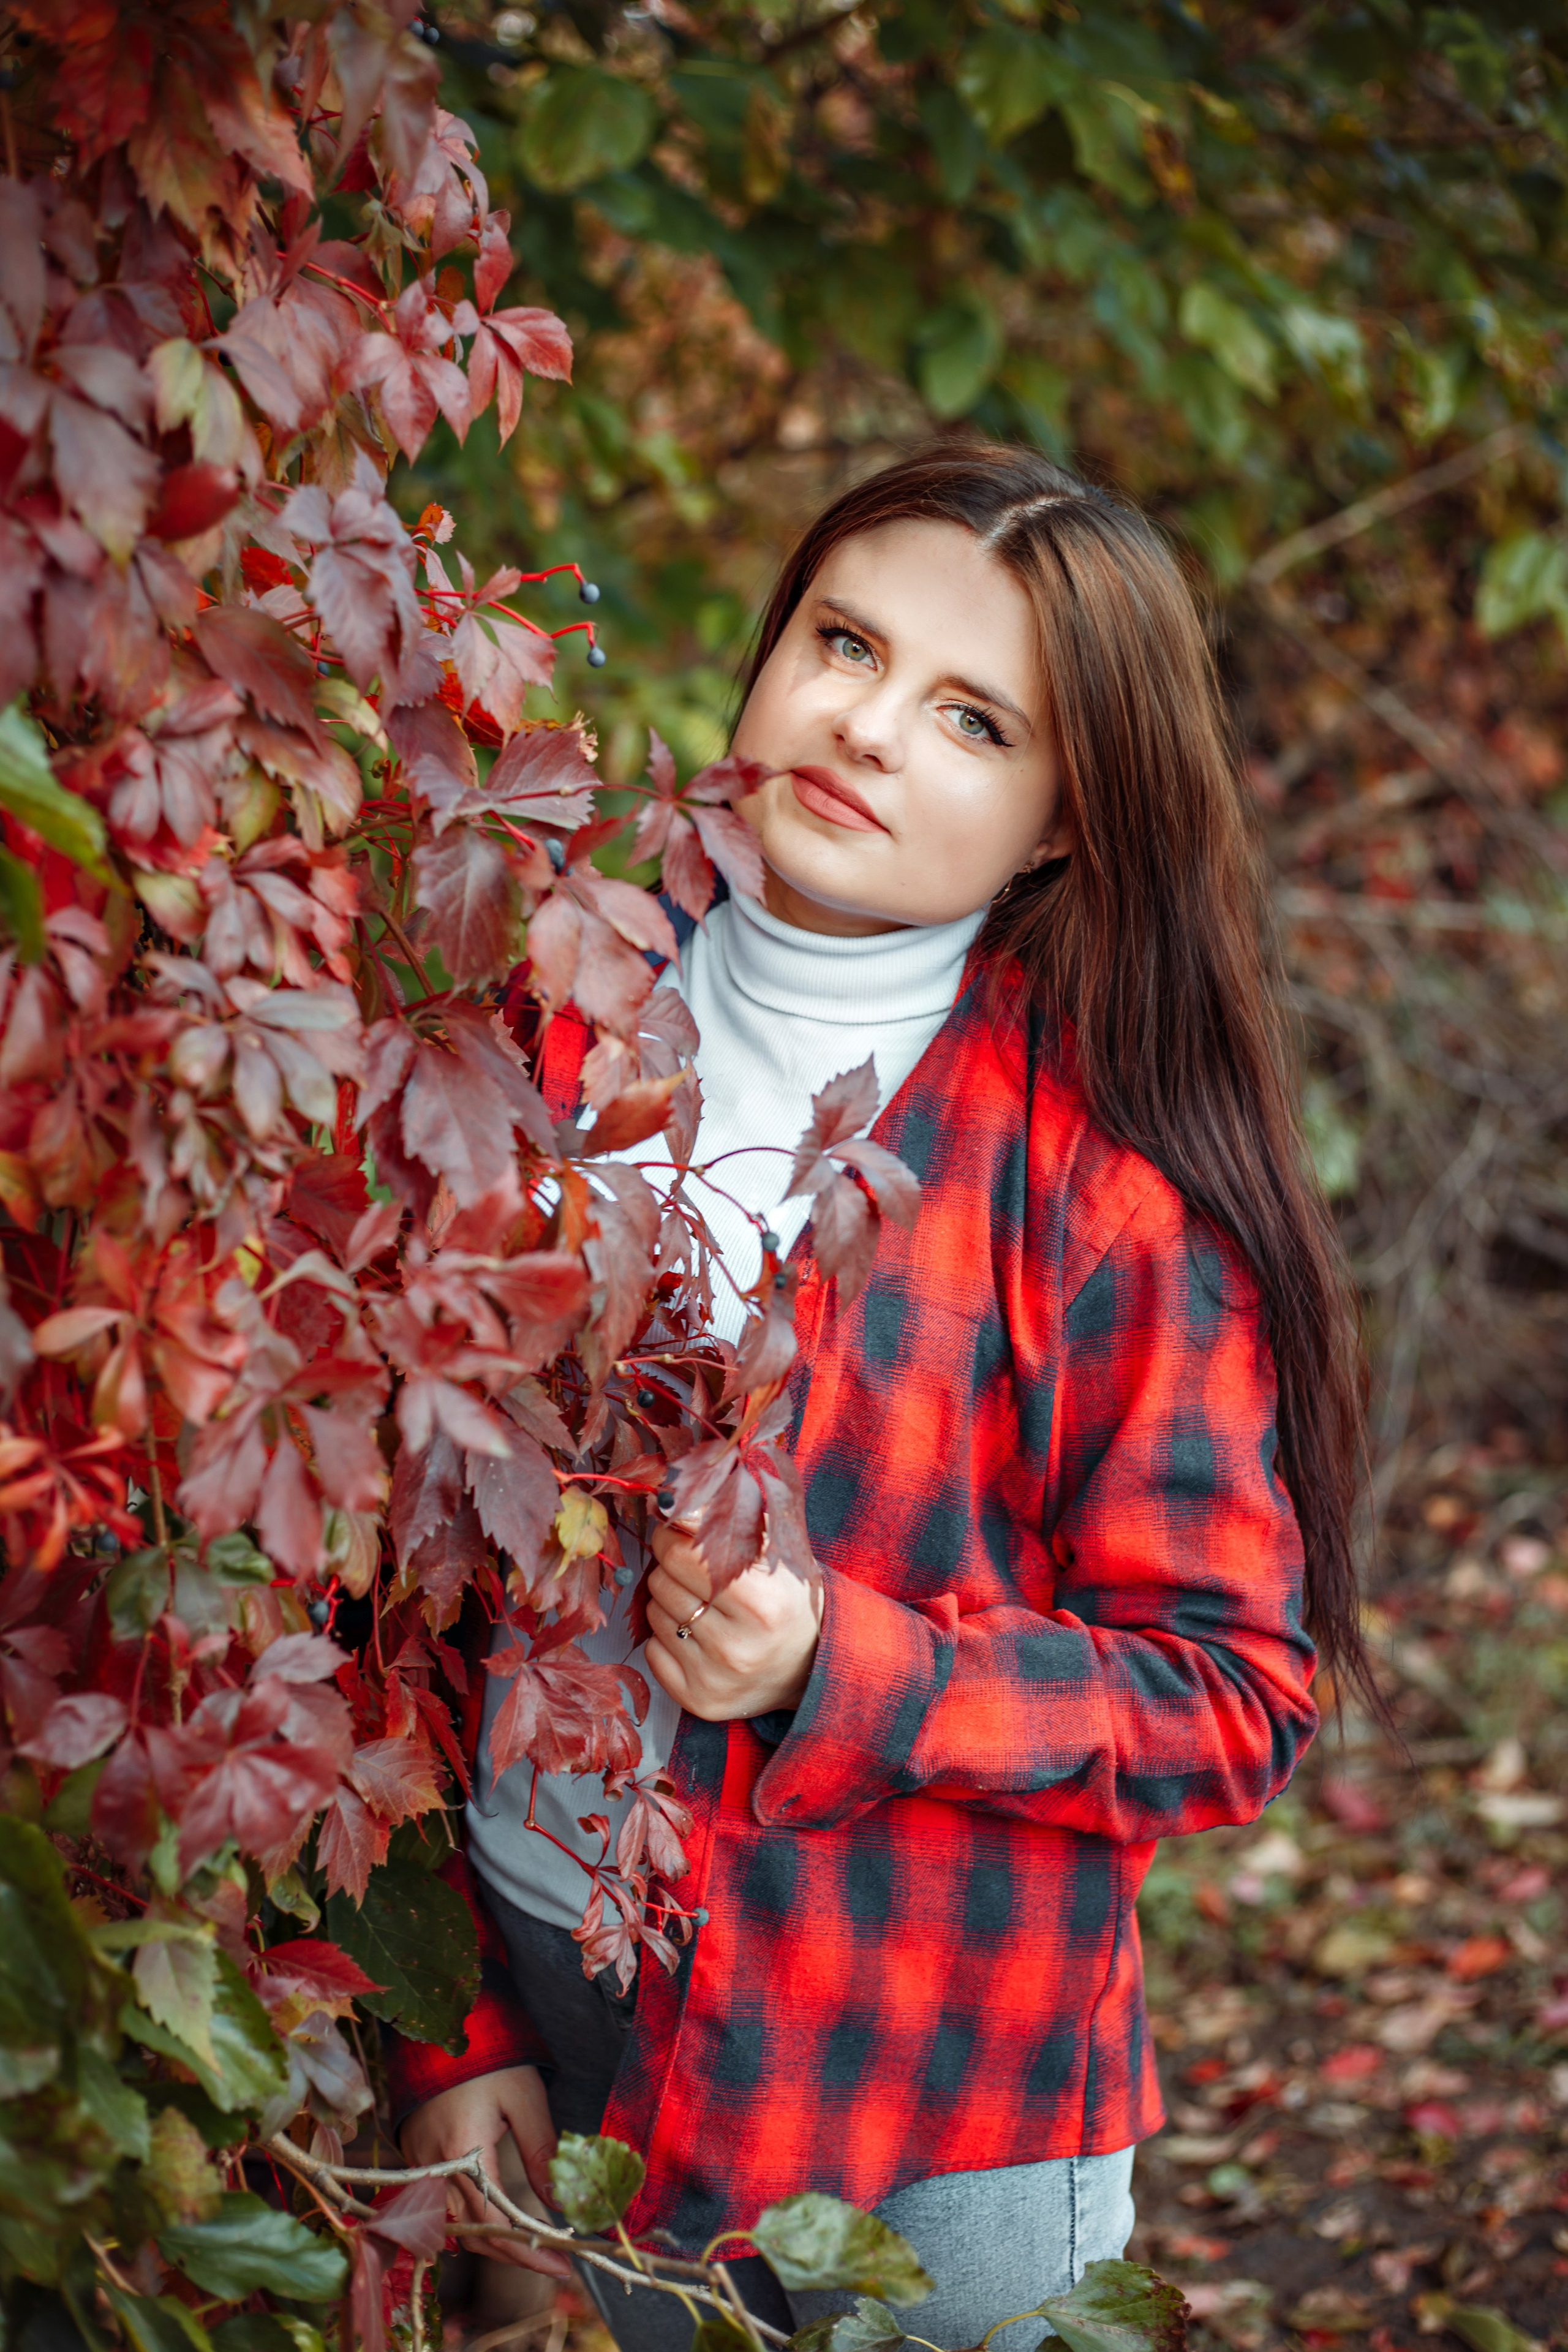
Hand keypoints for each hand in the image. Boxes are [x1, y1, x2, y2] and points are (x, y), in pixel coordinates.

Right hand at [399, 2065, 570, 2275]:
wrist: (441, 2027)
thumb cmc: (489, 2057)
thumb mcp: (525, 2099)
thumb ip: (541, 2152)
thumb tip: (561, 2202)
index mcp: (463, 2154)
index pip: (497, 2226)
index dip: (530, 2252)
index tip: (563, 2265)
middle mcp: (434, 2168)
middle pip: (473, 2235)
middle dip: (513, 2255)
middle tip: (552, 2260)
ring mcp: (419, 2164)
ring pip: (453, 2225)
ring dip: (490, 2241)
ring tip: (529, 2244)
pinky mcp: (414, 2155)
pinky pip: (439, 2205)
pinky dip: (468, 2219)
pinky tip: (495, 2217)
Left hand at [645, 1522, 822, 1722]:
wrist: (810, 1664)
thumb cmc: (787, 1598)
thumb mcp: (772, 1552)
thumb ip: (729, 1520)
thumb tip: (668, 1501)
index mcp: (763, 1602)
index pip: (681, 1554)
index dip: (674, 1537)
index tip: (683, 1535)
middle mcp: (738, 1647)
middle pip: (662, 1582)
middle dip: (672, 1568)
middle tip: (698, 1573)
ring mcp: (716, 1679)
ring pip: (654, 1614)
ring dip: (670, 1602)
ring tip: (705, 1605)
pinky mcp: (698, 1701)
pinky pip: (652, 1650)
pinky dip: (667, 1637)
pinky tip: (699, 1637)